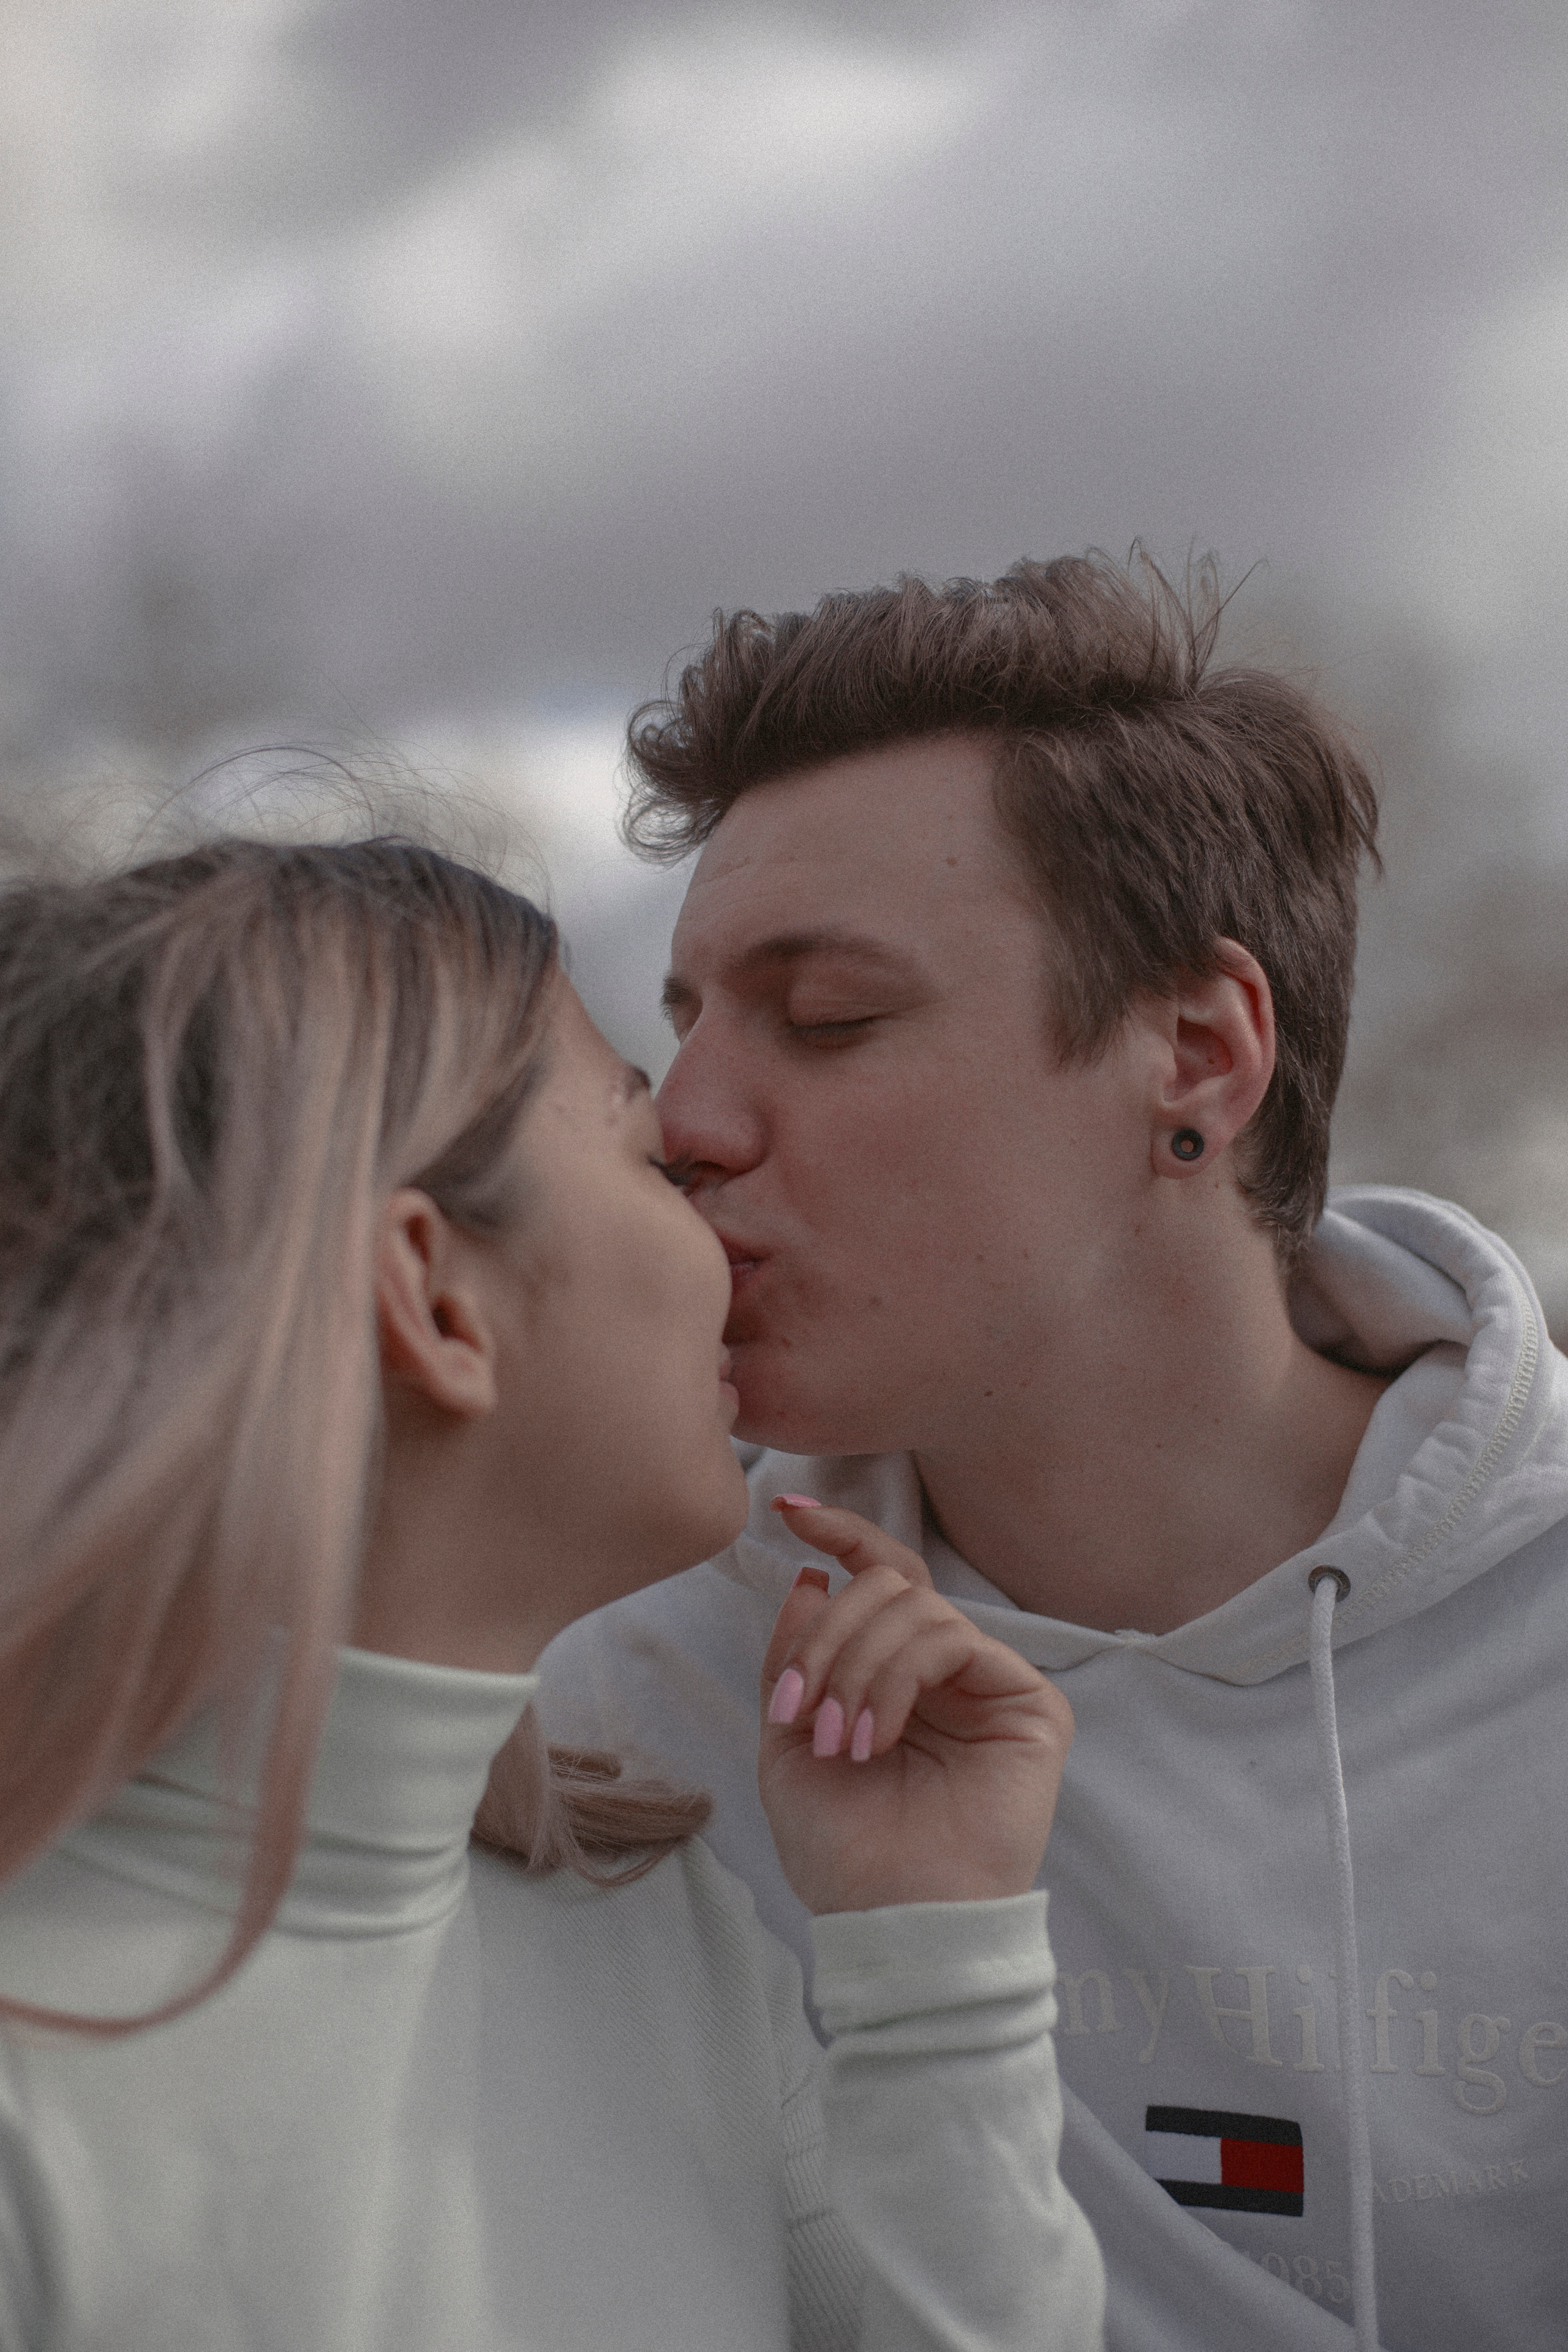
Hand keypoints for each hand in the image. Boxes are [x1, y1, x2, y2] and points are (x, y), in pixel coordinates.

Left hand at [757, 1501, 1072, 1914]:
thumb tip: (813, 1576)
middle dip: (829, 1635)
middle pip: (889, 1585)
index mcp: (897, 1675)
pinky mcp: (1031, 1705)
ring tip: (837, 1740)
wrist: (890, 1920)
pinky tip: (875, 1737)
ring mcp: (991, 1685)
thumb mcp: (787, 1742)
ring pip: (915, 1606)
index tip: (786, 1512)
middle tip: (803, 1707)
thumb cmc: (842, 1851)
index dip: (843, 1533)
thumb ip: (796, 1657)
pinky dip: (896, 1678)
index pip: (881, 1578)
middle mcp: (948, 1672)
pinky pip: (954, 1639)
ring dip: (857, 1665)